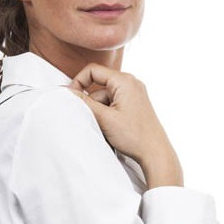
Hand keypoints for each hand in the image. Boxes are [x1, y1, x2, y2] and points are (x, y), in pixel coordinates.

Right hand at [68, 63, 182, 186]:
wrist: (155, 152)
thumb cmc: (135, 136)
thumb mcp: (104, 119)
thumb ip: (84, 103)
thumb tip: (67, 92)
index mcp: (125, 81)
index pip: (93, 71)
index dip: (78, 82)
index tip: (71, 97)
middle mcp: (131, 83)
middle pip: (99, 85)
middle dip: (92, 102)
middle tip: (92, 119)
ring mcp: (134, 93)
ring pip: (105, 97)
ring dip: (100, 111)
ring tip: (106, 128)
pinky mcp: (134, 104)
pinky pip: (114, 104)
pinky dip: (108, 114)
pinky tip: (112, 129)